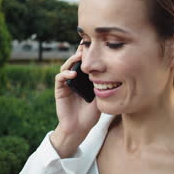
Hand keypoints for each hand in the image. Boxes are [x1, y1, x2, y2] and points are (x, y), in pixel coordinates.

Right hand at [51, 43, 100, 157]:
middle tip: (86, 45)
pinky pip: (60, 78)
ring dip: (72, 60)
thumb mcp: (100, 97)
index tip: (96, 45)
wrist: (79, 128)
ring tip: (80, 56)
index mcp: (85, 79)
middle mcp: (75, 79)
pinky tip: (73, 74)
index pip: (86, 63)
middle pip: (75, 61)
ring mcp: (66, 83)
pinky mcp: (60, 90)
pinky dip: (65, 73)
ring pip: (66, 66)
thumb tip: (113, 71)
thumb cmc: (90, 114)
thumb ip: (102, 85)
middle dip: (80, 52)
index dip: (89, 54)